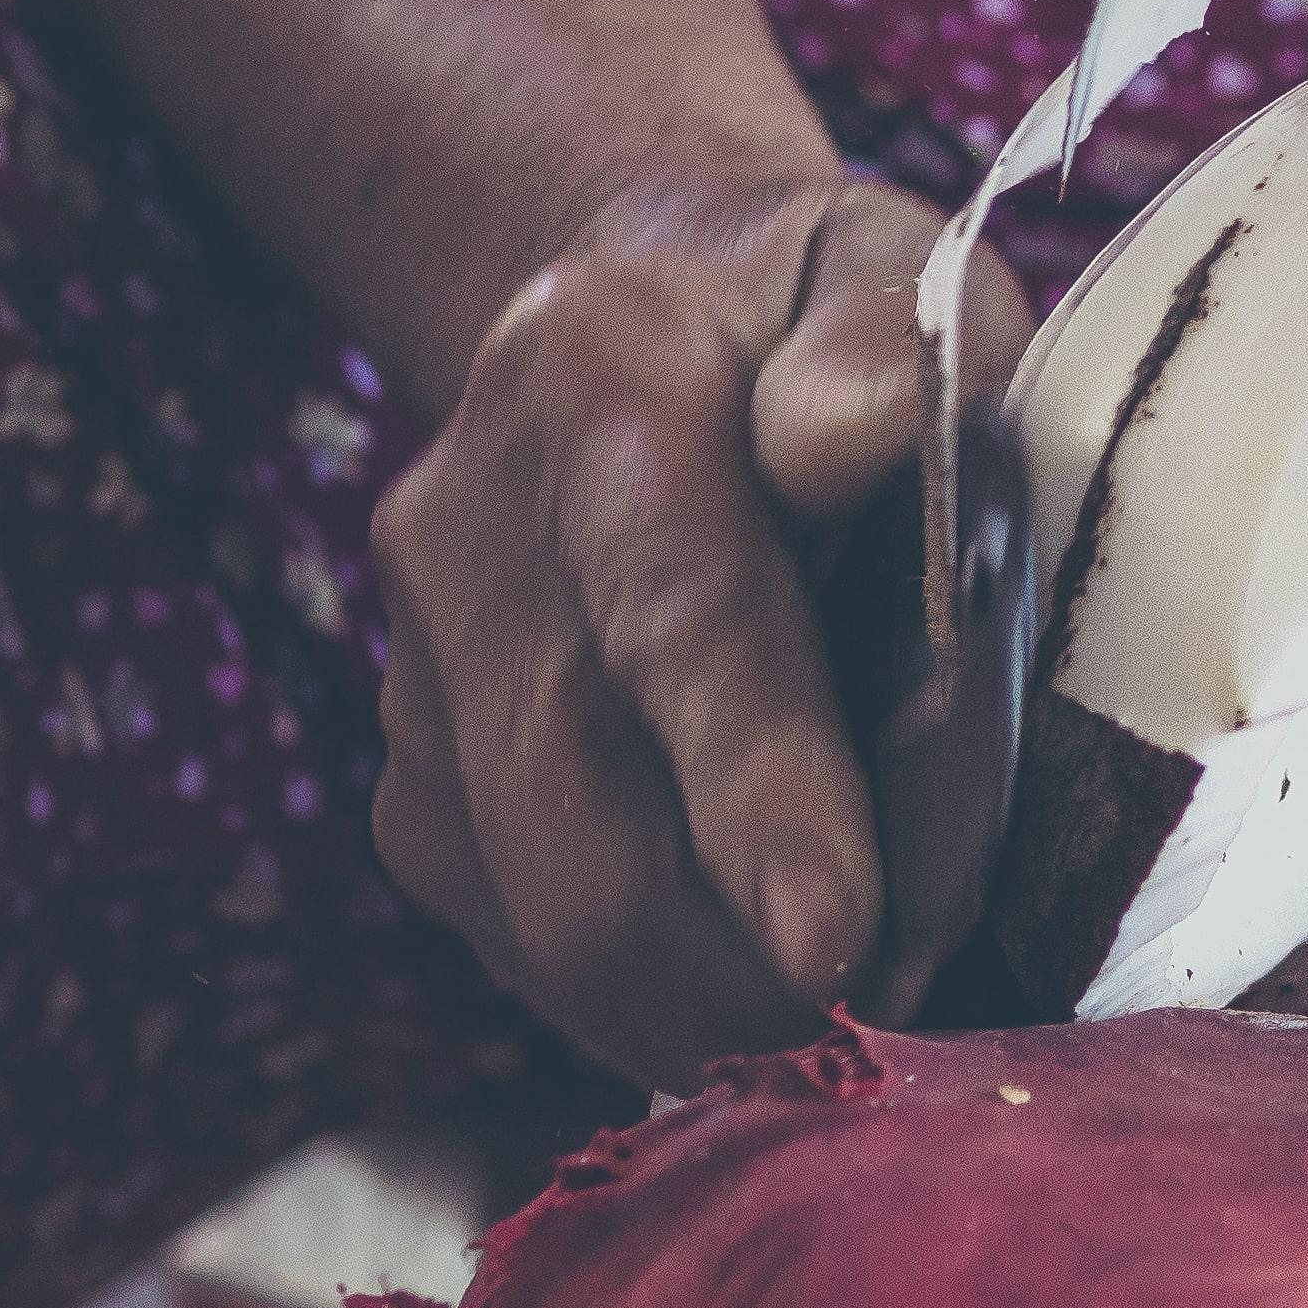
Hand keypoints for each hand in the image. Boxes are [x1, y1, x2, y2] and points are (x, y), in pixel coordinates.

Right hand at [369, 170, 1032, 1091]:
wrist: (635, 320)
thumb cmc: (811, 323)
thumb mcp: (890, 270)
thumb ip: (894, 340)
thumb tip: (842, 440)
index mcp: (596, 380)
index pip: (675, 612)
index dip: (755, 789)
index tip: (836, 937)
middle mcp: (463, 525)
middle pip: (577, 811)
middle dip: (735, 963)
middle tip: (890, 1037)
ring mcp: (414, 666)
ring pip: (538, 906)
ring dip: (699, 1004)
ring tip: (843, 1032)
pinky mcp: (413, 778)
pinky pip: (518, 932)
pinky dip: (645, 995)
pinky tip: (751, 985)